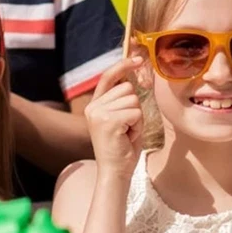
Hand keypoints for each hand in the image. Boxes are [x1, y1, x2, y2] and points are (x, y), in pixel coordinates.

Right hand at [85, 57, 144, 180]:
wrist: (114, 172)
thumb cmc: (121, 147)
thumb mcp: (120, 119)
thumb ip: (121, 100)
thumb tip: (132, 78)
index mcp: (94, 105)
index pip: (108, 77)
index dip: (123, 66)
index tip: (137, 59)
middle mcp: (93, 107)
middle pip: (127, 88)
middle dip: (134, 107)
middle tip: (127, 127)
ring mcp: (99, 113)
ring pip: (133, 100)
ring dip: (137, 118)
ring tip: (127, 133)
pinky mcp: (109, 121)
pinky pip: (136, 113)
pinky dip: (138, 125)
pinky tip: (128, 137)